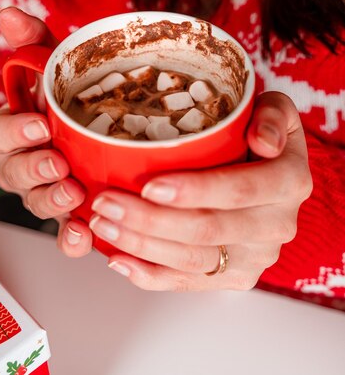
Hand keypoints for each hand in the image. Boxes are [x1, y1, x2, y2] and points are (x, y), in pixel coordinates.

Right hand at [0, 7, 92, 256]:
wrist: (105, 122)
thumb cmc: (73, 97)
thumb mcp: (58, 68)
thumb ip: (35, 43)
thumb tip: (9, 13)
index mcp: (15, 130)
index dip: (14, 132)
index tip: (38, 125)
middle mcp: (25, 164)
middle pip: (14, 174)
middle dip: (33, 170)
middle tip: (57, 163)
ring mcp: (47, 191)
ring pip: (37, 204)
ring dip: (52, 202)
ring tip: (74, 195)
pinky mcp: (73, 215)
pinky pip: (65, 233)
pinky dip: (71, 239)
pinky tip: (86, 236)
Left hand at [89, 92, 312, 290]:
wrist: (272, 171)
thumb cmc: (260, 133)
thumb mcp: (275, 108)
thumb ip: (273, 115)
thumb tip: (264, 142)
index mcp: (289, 181)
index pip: (240, 190)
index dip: (195, 191)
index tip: (150, 186)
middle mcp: (276, 225)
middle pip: (207, 230)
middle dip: (150, 220)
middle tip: (106, 203)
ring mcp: (255, 256)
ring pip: (193, 260)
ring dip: (141, 245)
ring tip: (102, 225)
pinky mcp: (235, 275)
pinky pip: (189, 282)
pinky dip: (150, 275)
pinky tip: (119, 260)